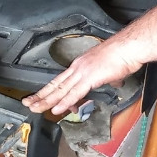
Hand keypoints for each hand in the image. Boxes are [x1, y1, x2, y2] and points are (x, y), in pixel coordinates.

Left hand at [22, 45, 141, 114]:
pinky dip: (64, 102)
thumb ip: (106, 78)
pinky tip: (56, 109)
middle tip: (28, 103)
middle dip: (40, 96)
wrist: (129, 47)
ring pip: (61, 90)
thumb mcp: (110, 70)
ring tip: (35, 108)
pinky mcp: (90, 78)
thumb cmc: (123, 55)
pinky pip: (74, 93)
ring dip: (47, 101)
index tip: (42, 99)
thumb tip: (111, 83)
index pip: (61, 81)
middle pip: (55, 85)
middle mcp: (77, 68)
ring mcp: (82, 72)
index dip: (51, 91)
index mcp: (80, 65)